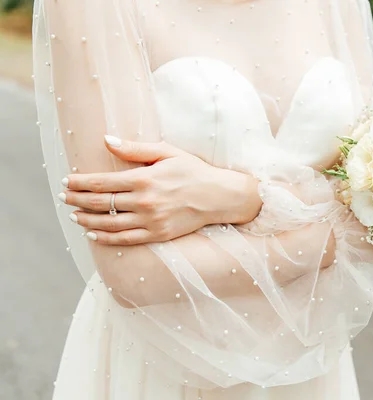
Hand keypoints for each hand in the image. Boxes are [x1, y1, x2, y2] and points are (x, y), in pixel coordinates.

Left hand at [59, 136, 261, 245]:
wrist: (218, 196)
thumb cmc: (193, 170)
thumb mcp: (166, 152)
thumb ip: (135, 149)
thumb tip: (106, 141)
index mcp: (144, 179)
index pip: (101, 182)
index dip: (79, 182)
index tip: (66, 181)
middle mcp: (144, 201)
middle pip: (99, 203)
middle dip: (77, 199)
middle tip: (64, 197)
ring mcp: (150, 221)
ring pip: (108, 223)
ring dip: (86, 220)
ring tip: (73, 216)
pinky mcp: (157, 234)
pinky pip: (124, 239)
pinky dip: (105, 238)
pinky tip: (92, 234)